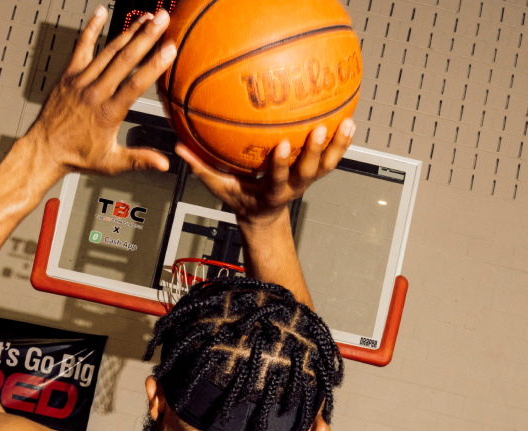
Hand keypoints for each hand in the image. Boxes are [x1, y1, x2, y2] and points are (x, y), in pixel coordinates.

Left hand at [24, 6, 175, 178]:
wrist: (45, 149)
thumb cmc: (78, 156)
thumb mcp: (112, 163)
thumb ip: (140, 159)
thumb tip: (164, 164)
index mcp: (108, 113)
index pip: (135, 85)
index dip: (154, 65)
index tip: (169, 49)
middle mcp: (94, 93)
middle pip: (124, 59)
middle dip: (146, 37)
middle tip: (162, 19)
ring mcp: (81, 80)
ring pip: (108, 50)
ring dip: (129, 32)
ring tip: (146, 18)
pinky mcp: (69, 74)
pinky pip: (81, 46)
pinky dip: (91, 28)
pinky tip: (101, 12)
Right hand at [175, 120, 356, 226]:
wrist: (263, 214)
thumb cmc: (241, 198)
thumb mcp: (220, 188)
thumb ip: (201, 169)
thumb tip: (178, 148)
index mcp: (272, 192)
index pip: (278, 179)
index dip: (283, 164)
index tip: (284, 145)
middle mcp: (294, 187)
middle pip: (309, 172)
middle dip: (315, 153)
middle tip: (320, 130)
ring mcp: (306, 180)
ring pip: (326, 166)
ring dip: (338, 146)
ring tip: (348, 123)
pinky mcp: (314, 172)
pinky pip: (331, 157)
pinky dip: (341, 141)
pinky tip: (349, 118)